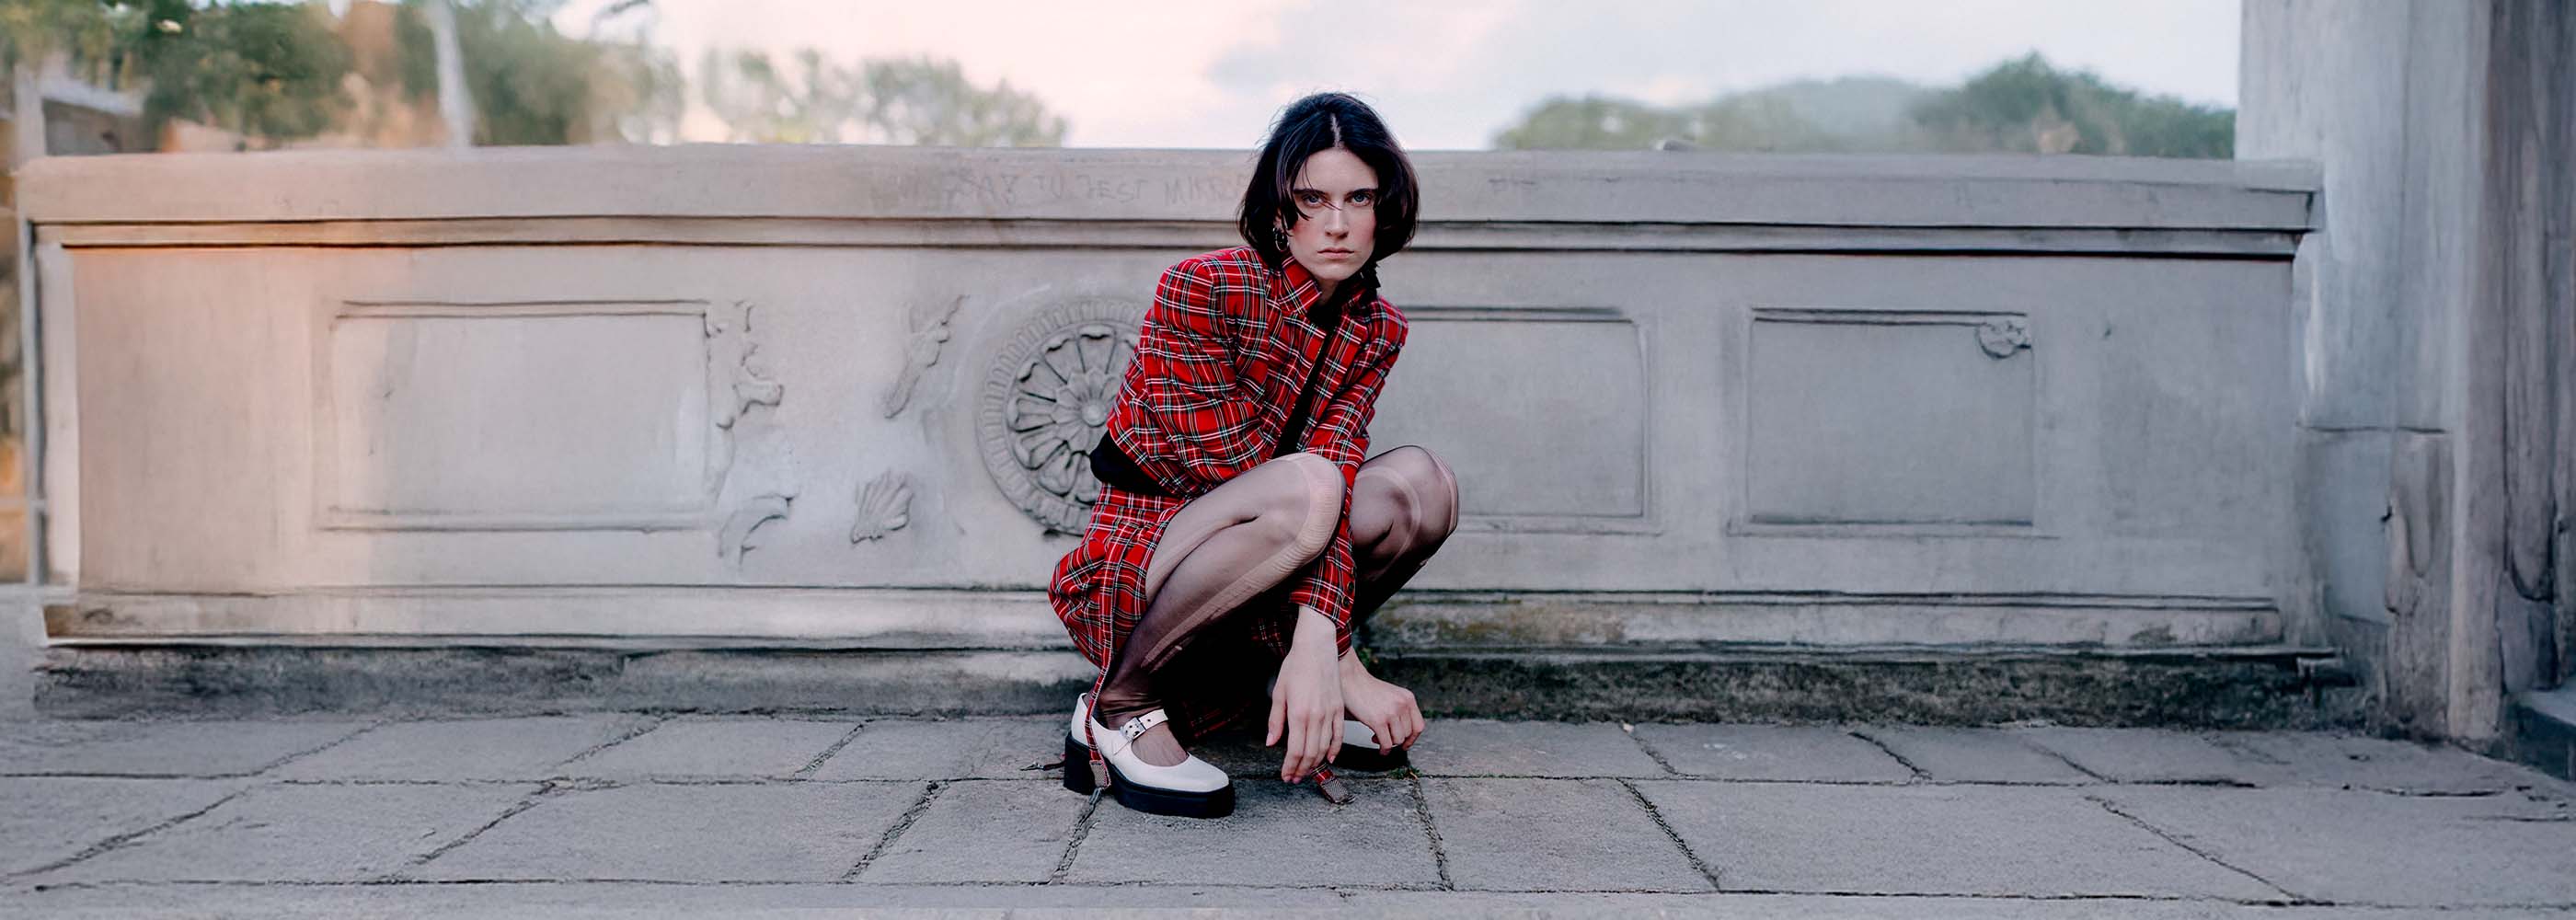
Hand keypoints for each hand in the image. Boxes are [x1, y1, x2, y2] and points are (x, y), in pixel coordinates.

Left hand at [1266, 605, 1343, 781]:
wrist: (1317, 648)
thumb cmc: (1295, 667)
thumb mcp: (1279, 693)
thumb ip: (1275, 721)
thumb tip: (1272, 743)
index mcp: (1298, 714)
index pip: (1295, 750)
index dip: (1290, 767)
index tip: (1286, 776)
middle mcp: (1316, 717)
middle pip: (1310, 753)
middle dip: (1302, 770)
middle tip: (1294, 779)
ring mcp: (1330, 713)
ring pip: (1325, 747)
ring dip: (1316, 764)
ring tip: (1307, 772)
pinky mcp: (1339, 709)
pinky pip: (1339, 735)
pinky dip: (1335, 750)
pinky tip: (1329, 759)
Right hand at [1338, 652, 1423, 752]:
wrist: (1352, 680)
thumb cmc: (1368, 689)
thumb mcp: (1392, 695)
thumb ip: (1401, 709)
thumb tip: (1404, 732)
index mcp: (1408, 698)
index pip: (1418, 725)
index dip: (1412, 738)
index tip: (1406, 744)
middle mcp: (1402, 705)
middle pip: (1407, 734)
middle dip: (1396, 740)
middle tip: (1386, 739)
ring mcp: (1391, 713)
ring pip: (1397, 740)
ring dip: (1388, 743)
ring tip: (1378, 738)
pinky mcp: (1378, 721)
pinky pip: (1386, 743)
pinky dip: (1383, 750)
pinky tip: (1377, 746)